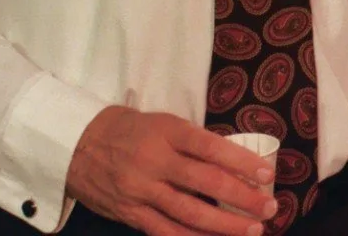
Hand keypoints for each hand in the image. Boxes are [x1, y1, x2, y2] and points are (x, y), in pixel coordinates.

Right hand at [65, 105, 277, 235]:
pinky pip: (166, 232)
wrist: (78, 143)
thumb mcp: (162, 123)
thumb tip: (234, 163)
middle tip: (269, 207)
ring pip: (189, 213)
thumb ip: (192, 143)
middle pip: (205, 182)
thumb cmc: (130, 130)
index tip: (266, 173)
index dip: (240, 161)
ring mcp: (141, 190)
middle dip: (241, 198)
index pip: (209, 147)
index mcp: (167, 132)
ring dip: (225, 225)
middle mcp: (154, 161)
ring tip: (253, 230)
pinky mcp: (131, 213)